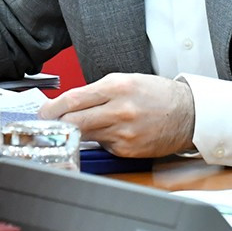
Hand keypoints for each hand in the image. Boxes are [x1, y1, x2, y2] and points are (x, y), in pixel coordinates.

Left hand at [43, 73, 194, 157]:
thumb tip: (69, 103)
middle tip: (48, 125)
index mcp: (117, 87)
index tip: (43, 112)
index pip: (73, 99)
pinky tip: (107, 134)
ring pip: (85, 136)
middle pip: (74, 121)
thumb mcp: (126, 80)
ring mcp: (123, 133)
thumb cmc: (157, 95)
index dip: (52, 108)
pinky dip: (99, 141)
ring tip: (76, 128)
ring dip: (76, 133)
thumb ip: (97, 91)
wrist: (188, 114)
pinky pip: (102, 146)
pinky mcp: (127, 150)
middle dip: (57, 124)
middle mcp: (119, 110)